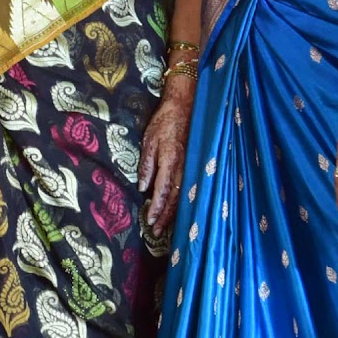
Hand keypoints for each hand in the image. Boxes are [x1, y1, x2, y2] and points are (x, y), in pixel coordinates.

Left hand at [139, 78, 193, 239]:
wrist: (186, 106)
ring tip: (165, 227)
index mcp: (170, 160)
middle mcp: (183, 166)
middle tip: (156, 232)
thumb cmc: (165, 121)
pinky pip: (189, 187)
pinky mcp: (195, 164)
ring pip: (184, 195)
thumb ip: (147, 164)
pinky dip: (183, 201)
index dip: (157, 208)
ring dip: (175, 212)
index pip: (163, 190)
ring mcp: (192, 166)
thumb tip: (142, 187)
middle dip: (166, 216)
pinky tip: (178, 210)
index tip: (150, 221)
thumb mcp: (149, 139)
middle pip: (175, 198)